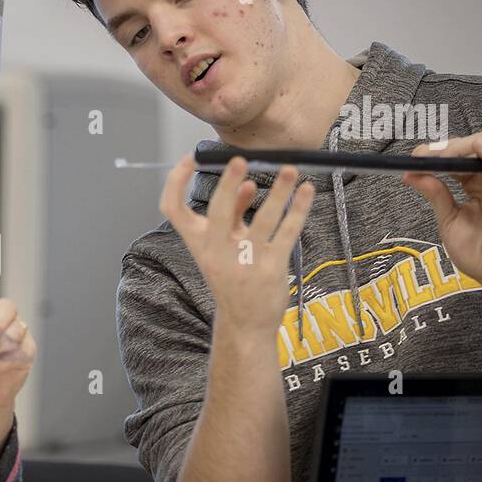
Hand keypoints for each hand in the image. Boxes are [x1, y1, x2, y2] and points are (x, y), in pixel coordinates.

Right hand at [160, 154, 313, 333]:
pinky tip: (308, 190)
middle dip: (228, 183)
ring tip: (290, 169)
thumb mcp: (223, 248)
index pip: (173, 209)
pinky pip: (288, 232)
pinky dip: (299, 209)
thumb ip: (233, 216)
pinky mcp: (272, 268)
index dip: (176, 181)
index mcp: (198, 244)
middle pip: (217, 211)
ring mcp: (245, 260)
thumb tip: (249, 185)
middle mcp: (217, 251)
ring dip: (279, 191)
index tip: (190, 158)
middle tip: (241, 160)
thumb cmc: (232, 278)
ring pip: (263, 218)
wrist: (245, 323)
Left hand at [405, 132, 481, 303]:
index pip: (455, 156)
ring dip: (458, 148)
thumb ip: (435, 194)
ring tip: (438, 157)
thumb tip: (412, 174)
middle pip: (468, 147)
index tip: (412, 158)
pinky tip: (478, 148)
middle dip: (442, 148)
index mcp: (473, 183)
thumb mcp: (448, 219)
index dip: (433, 152)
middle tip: (420, 157)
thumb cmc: (478, 251)